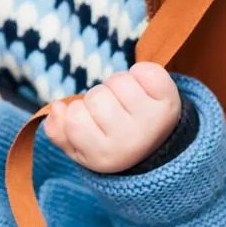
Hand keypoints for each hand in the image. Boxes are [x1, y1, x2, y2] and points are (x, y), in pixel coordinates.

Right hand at [42, 61, 180, 173]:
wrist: (155, 145)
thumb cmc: (110, 140)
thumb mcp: (79, 147)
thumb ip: (58, 132)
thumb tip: (57, 108)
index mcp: (104, 155)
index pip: (75, 118)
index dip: (78, 112)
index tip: (90, 121)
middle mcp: (130, 140)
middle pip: (95, 96)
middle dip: (97, 98)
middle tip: (110, 111)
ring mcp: (152, 119)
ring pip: (118, 81)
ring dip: (117, 85)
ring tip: (125, 101)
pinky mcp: (168, 100)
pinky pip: (145, 71)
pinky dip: (141, 73)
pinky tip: (142, 89)